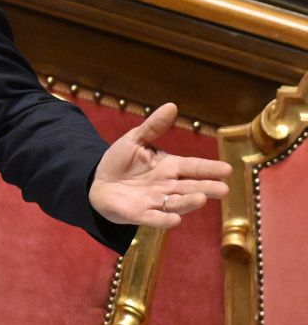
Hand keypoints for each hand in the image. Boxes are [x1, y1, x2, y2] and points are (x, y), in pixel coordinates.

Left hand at [89, 102, 230, 227]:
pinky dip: (164, 219)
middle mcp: (167, 186)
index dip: (209, 168)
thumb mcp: (135, 140)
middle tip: (224, 189)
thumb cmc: (121, 161)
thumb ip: (153, 126)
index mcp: (169, 167)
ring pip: (176, 203)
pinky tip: (175, 219)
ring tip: (201, 199)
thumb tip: (172, 105)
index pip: (192, 167)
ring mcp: (155, 201)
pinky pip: (154, 218)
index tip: (227, 169)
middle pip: (190, 187)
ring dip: (189, 202)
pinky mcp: (140, 214)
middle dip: (206, 188)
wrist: (98, 182)